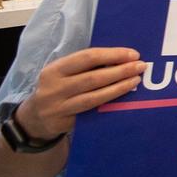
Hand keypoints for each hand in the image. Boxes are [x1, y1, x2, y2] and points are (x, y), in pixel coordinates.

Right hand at [16, 48, 145, 140]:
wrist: (36, 118)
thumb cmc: (59, 88)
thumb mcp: (65, 74)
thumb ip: (86, 66)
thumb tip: (123, 58)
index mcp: (55, 69)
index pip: (87, 57)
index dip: (112, 55)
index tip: (133, 54)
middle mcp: (54, 87)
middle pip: (93, 77)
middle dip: (120, 71)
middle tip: (140, 66)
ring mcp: (58, 107)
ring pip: (94, 97)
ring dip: (119, 87)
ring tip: (136, 80)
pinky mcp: (65, 122)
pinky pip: (92, 111)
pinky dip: (110, 103)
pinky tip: (124, 98)